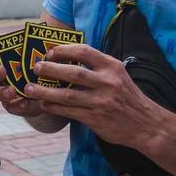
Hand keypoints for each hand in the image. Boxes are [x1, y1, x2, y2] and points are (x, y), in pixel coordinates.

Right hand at [0, 49, 48, 118]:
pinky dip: (16, 105)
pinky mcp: (13, 106)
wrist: (55, 87)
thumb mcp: (44, 52)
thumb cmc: (46, 64)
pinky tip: (25, 102)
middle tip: (1, 71)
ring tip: (11, 91)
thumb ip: (41, 43)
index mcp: (2, 59)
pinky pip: (10, 107)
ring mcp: (3, 92)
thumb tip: (47, 27)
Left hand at [25, 44, 159, 148]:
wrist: (146, 124)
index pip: (84, 51)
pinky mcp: (96, 119)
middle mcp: (107, 82)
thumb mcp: (119, 75)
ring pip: (67, 94)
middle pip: (73, 72)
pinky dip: (54, 107)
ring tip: (30, 88)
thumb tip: (68, 59)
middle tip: (35, 68)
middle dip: (50, 69)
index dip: (64, 50)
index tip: (50, 52)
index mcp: (112, 67)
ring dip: (45, 91)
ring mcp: (101, 101)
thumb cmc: (128, 97)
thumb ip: (98, 68)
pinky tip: (43, 104)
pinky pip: (69, 111)